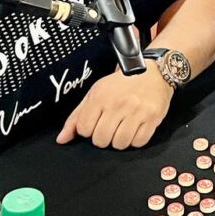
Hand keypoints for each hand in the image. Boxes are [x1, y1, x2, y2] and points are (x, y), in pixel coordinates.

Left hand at [56, 68, 171, 149]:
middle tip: (109, 127)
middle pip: (101, 140)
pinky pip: (139, 142)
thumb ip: (76, 117)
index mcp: (101, 97)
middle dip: (103, 138)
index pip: (84, 129)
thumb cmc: (121, 84)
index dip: (88, 130)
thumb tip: (61, 139)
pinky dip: (135, 140)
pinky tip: (135, 129)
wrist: (153, 71)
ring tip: (122, 128)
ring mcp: (137, 111)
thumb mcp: (95, 93)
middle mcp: (118, 104)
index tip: (96, 123)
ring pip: (120, 144)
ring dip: (119, 140)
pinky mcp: (153, 117)